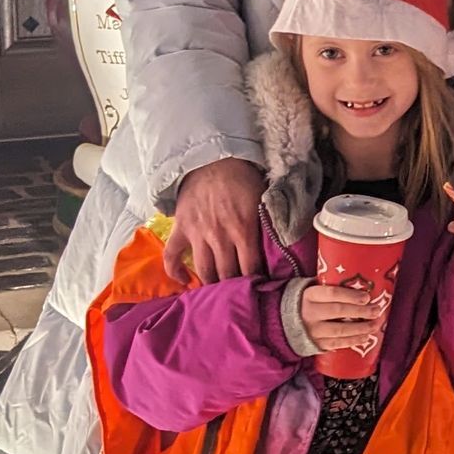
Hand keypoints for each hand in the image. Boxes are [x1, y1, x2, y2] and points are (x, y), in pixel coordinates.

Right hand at [163, 157, 265, 283]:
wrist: (213, 159)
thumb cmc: (243, 179)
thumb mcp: (263, 199)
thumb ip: (268, 224)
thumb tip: (281, 248)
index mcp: (244, 229)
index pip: (251, 269)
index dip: (256, 283)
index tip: (260, 290)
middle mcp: (220, 236)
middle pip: (227, 274)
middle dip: (235, 288)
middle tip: (241, 295)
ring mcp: (198, 234)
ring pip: (204, 270)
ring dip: (211, 284)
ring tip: (219, 293)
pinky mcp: (180, 229)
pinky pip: (171, 256)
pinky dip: (174, 271)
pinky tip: (183, 281)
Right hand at [299, 275, 388, 352]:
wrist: (287, 322)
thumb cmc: (310, 303)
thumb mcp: (315, 291)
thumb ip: (332, 288)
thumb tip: (362, 286)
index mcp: (310, 295)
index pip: (332, 293)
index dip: (350, 295)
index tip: (366, 297)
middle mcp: (310, 313)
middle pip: (338, 311)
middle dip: (360, 311)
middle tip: (376, 311)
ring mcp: (312, 330)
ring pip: (339, 330)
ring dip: (360, 328)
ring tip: (375, 325)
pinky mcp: (316, 344)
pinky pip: (337, 343)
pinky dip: (353, 341)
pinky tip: (365, 337)